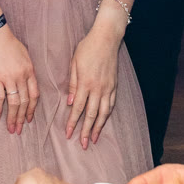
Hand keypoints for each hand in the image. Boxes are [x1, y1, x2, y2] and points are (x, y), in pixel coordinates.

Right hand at [0, 25, 39, 134]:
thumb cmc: (6, 41)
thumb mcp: (23, 54)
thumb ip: (25, 68)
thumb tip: (25, 79)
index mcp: (30, 71)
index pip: (34, 94)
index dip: (32, 109)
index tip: (28, 119)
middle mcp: (22, 76)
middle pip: (25, 102)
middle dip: (22, 118)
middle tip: (19, 130)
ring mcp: (9, 77)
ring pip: (14, 103)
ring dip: (13, 118)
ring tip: (11, 129)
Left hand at [64, 22, 121, 148]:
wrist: (107, 38)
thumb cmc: (87, 48)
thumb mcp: (74, 63)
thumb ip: (72, 84)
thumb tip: (69, 102)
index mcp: (85, 83)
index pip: (77, 108)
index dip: (72, 123)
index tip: (69, 134)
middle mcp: (97, 88)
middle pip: (91, 115)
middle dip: (85, 131)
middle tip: (82, 144)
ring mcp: (108, 88)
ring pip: (103, 113)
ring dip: (98, 127)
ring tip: (93, 139)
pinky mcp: (114, 86)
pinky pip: (111, 104)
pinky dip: (107, 115)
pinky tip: (103, 122)